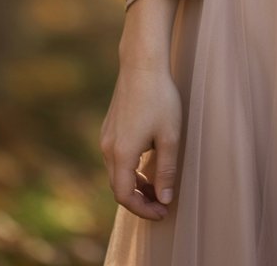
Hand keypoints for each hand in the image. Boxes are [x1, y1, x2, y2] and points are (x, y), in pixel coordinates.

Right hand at [100, 64, 181, 220]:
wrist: (142, 63)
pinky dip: (131, 168)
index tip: (162, 212)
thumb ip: (166, 171)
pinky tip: (149, 163)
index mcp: (121, 154)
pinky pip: (117, 157)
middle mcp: (107, 148)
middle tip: (163, 203)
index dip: (142, 209)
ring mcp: (106, 136)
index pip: (124, 196)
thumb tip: (164, 199)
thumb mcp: (170, 136)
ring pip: (117, 171)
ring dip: (135, 183)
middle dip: (140, 199)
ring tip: (158, 185)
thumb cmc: (160, 97)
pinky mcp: (110, 126)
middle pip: (119, 186)